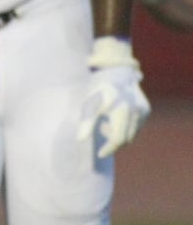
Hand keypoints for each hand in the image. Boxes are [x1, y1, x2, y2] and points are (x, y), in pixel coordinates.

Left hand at [77, 37, 149, 157]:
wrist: (116, 70)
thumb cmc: (98, 88)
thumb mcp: (89, 104)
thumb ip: (86, 123)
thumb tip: (80, 140)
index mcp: (122, 111)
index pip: (118, 139)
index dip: (109, 149)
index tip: (99, 154)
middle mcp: (136, 112)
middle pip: (125, 138)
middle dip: (112, 140)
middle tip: (101, 128)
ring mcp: (143, 110)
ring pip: (132, 133)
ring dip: (119, 133)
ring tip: (107, 120)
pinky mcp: (146, 109)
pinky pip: (136, 126)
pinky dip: (126, 126)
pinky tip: (116, 116)